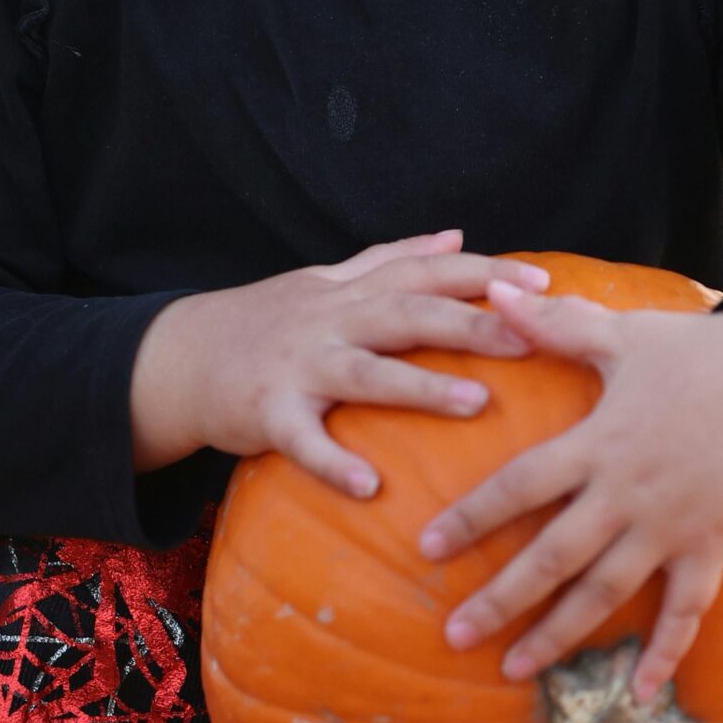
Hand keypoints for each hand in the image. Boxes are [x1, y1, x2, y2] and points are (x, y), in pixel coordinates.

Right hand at [131, 230, 550, 500]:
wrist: (181, 356)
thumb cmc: (269, 321)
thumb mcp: (327, 280)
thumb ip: (391, 258)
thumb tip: (457, 235)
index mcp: (350, 291)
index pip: (425, 272)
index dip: (482, 274)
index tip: (541, 284)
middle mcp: (330, 321)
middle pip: (406, 314)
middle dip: (470, 325)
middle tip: (530, 339)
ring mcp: (298, 366)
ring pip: (365, 373)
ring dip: (420, 386)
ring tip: (475, 402)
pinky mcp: (267, 413)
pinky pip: (304, 441)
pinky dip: (333, 462)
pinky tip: (370, 486)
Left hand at [416, 285, 722, 704]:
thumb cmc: (696, 354)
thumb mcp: (622, 335)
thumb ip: (553, 324)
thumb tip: (495, 291)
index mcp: (598, 443)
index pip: (521, 486)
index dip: (473, 517)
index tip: (428, 548)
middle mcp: (628, 495)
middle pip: (554, 557)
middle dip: (502, 599)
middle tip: (454, 634)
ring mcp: (670, 528)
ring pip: (606, 593)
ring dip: (559, 635)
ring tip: (513, 668)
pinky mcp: (711, 548)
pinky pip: (686, 611)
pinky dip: (666, 652)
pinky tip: (642, 694)